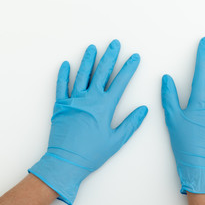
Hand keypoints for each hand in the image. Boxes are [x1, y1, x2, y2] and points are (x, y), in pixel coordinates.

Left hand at [29, 40, 147, 204]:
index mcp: (104, 106)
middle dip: (109, 57)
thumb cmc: (92, 153)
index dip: (128, 68)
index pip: (120, 82)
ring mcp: (73, 100)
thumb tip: (143, 109)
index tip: (134, 57)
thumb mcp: (116, 140)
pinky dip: (63, 75)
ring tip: (92, 48)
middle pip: (101, 72)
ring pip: (82, 75)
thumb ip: (131, 123)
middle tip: (114, 44)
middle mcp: (89, 99)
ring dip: (88, 60)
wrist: (66, 161)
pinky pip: (61, 86)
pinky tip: (65, 64)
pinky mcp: (60, 105)